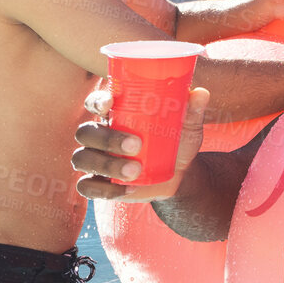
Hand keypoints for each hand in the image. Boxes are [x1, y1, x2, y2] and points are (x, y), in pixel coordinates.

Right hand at [73, 85, 208, 201]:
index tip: (109, 104)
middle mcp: (100, 134)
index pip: (96, 102)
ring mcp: (96, 159)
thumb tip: (201, 93)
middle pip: (86, 132)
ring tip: (135, 170)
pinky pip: (87, 186)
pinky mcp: (98, 182)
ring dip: (107, 164)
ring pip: (82, 158)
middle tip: (136, 145)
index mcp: (117, 113)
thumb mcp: (187, 126)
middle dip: (107, 138)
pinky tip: (128, 188)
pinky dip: (105, 189)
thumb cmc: (176, 141)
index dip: (96, 101)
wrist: (178, 175)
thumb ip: (192, 110)